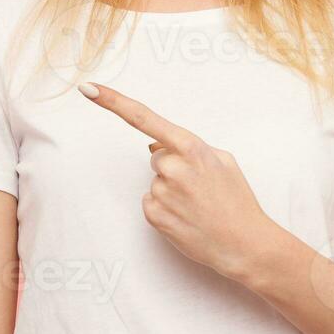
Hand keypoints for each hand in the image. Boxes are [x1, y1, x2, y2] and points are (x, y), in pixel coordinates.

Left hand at [78, 81, 274, 282]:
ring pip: (155, 181)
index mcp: (191, 148)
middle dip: (173, 167)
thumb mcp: (223, 160)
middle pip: (156, 157)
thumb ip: (189, 145)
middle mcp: (173, 167)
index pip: (143, 118)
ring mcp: (161, 192)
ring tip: (197, 205)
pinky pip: (150, 201)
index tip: (89, 89)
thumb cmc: (237, 201)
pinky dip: (164, 208)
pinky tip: (186, 217)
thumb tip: (156, 144)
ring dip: (170, 190)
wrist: (245, 244)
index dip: (113, 102)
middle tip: (200, 187)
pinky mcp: (153, 215)